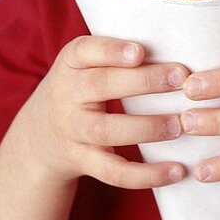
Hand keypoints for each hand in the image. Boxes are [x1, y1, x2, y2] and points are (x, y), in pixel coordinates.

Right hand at [15, 35, 190, 188]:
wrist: (38, 137)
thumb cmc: (81, 90)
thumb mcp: (85, 66)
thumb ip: (116, 56)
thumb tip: (179, 44)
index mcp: (70, 64)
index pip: (84, 51)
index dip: (111, 50)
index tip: (141, 51)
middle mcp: (65, 95)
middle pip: (100, 87)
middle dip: (142, 82)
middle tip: (180, 78)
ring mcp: (72, 131)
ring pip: (106, 131)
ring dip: (146, 128)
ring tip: (179, 125)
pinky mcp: (82, 161)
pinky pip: (113, 172)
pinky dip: (146, 175)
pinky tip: (176, 171)